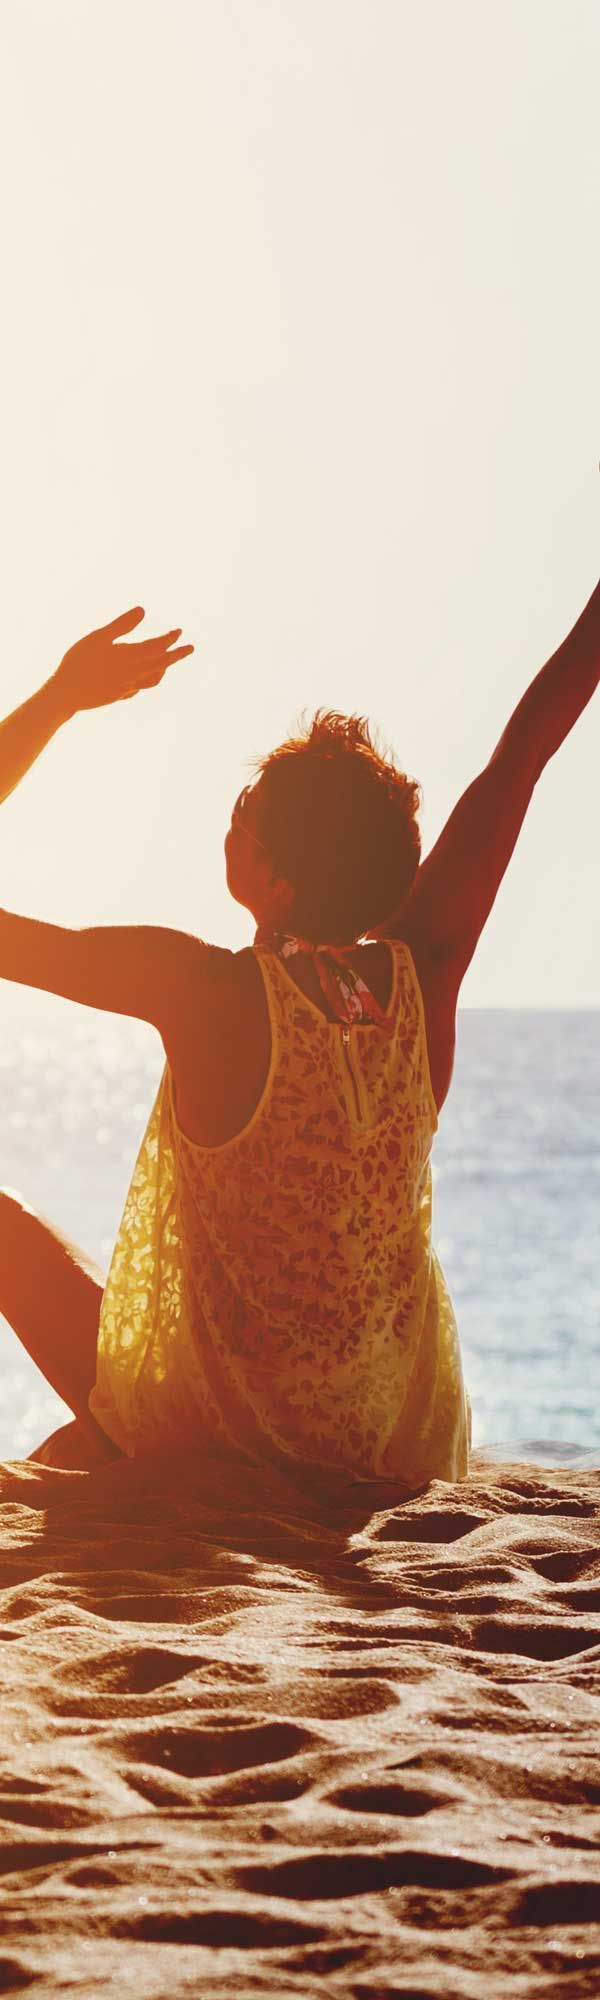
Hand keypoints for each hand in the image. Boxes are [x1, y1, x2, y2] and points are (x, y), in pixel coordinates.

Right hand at [52, 606, 193, 716]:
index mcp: (130, 657)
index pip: (157, 647)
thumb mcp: (98, 637)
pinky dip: (147, 680)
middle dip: (177, 655)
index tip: (179, 631)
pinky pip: (140, 688)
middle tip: (190, 648)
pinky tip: (143, 678)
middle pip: (162, 664)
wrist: (66, 694)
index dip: (170, 639)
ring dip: (164, 668)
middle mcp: (133, 674)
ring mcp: (127, 687)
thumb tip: (143, 610)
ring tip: (168, 662)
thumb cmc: (79, 661)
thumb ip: (121, 624)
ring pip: (153, 679)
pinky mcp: (119, 696)